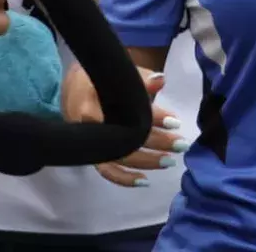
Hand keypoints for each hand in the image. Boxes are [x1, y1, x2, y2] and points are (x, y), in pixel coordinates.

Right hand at [64, 63, 189, 187]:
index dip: (152, 118)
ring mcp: (90, 143)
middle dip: (156, 142)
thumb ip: (141, 79)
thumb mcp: (120, 74)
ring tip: (170, 160)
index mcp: (92, 103)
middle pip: (125, 138)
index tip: (174, 122)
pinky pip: (107, 171)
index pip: (127, 113)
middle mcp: (88, 126)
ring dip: (146, 162)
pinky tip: (145, 181)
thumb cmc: (102, 80)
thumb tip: (160, 80)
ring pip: (117, 158)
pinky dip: (125, 179)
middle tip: (181, 143)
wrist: (74, 88)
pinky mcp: (92, 154)